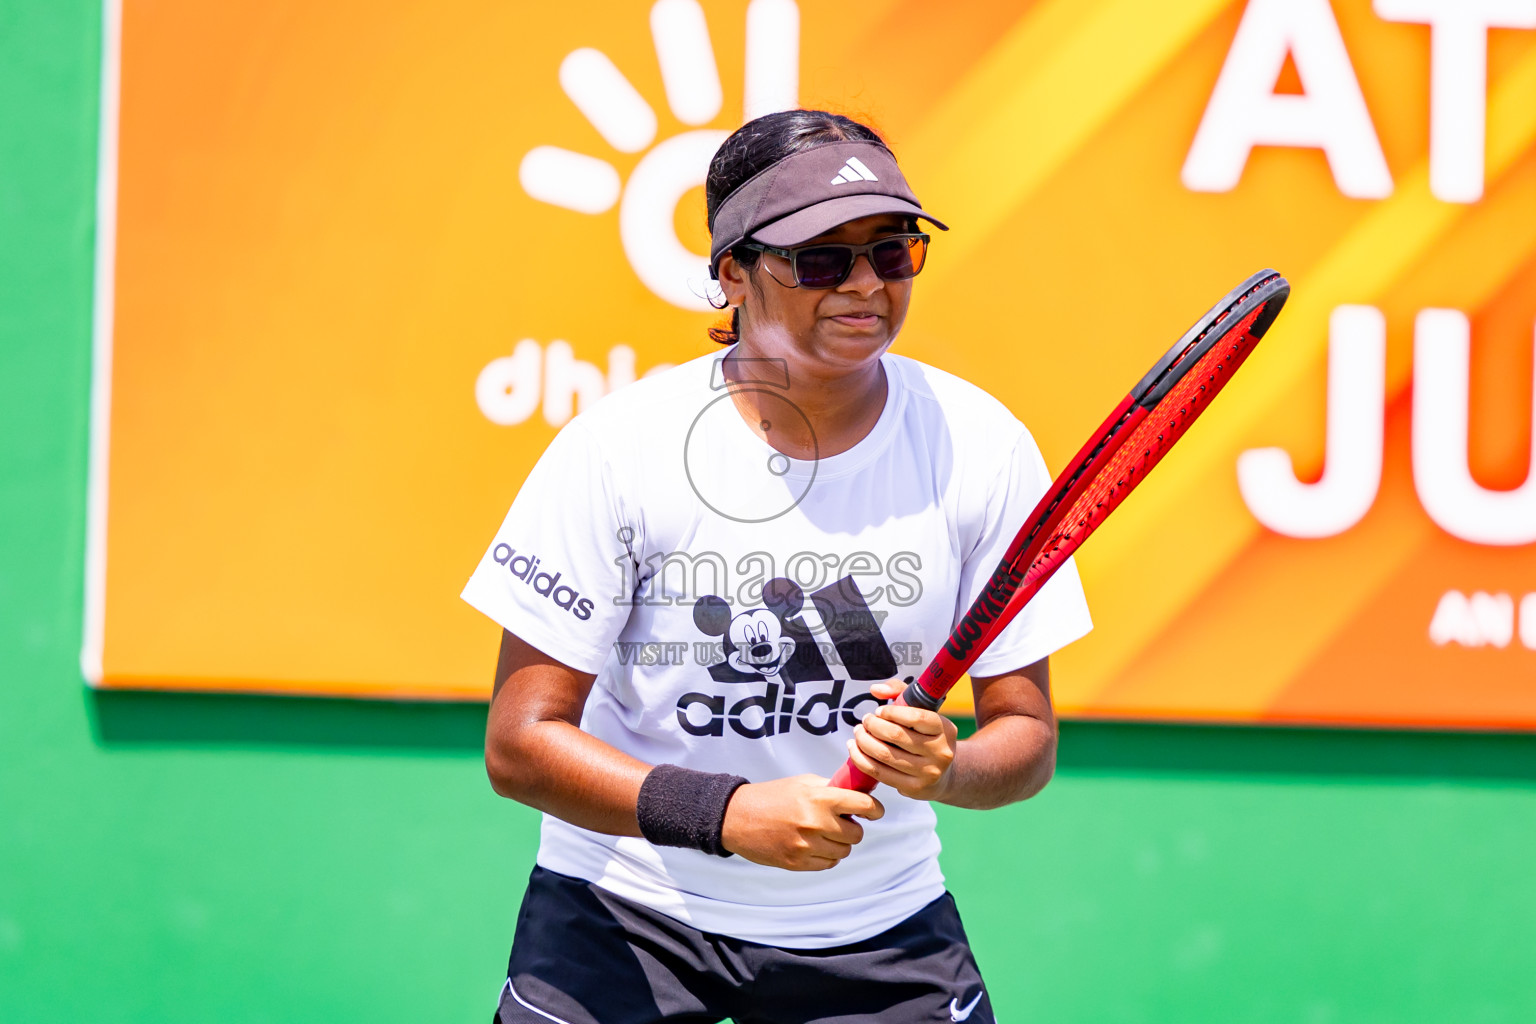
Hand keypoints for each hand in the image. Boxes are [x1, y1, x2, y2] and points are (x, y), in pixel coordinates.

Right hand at [721, 774, 884, 870]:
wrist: (738, 817)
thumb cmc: (772, 796)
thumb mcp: (803, 783)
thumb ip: (831, 789)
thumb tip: (860, 794)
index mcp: (819, 798)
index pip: (863, 806)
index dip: (874, 809)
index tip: (874, 811)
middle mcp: (816, 823)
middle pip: (856, 834)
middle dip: (853, 827)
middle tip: (840, 821)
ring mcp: (807, 846)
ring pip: (844, 851)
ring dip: (840, 843)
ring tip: (824, 833)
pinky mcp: (798, 863)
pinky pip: (829, 863)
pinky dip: (827, 855)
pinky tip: (815, 844)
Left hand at [846, 679, 958, 800]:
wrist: (942, 774)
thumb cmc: (925, 736)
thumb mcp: (921, 711)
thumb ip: (899, 692)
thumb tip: (875, 689)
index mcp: (945, 729)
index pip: (915, 717)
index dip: (891, 712)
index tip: (878, 711)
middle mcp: (941, 752)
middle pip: (896, 736)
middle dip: (872, 726)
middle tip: (864, 721)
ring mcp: (928, 772)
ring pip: (885, 755)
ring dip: (863, 741)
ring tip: (858, 733)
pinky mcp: (914, 789)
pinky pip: (879, 773)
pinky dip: (861, 759)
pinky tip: (854, 749)